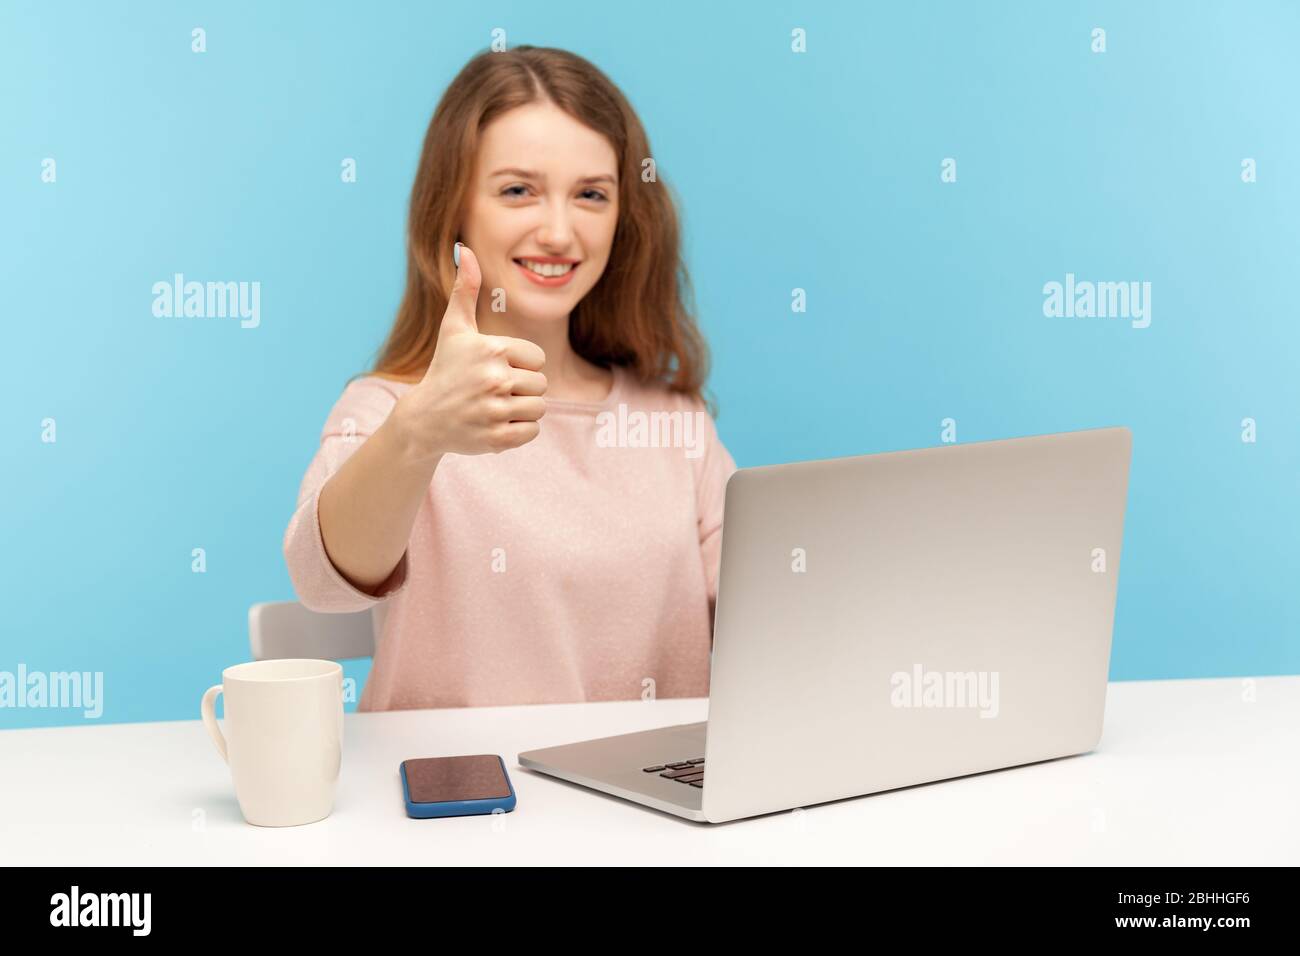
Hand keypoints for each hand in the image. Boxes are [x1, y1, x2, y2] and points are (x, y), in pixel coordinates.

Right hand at [393, 243, 546, 462]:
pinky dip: (518, 431)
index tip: (495, 369)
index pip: (538, 359)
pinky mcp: (497, 439)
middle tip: (493, 391)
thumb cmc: (446, 368)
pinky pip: (532, 432)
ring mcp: (495, 411)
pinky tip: (494, 423)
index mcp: (492, 350)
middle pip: (541, 385)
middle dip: (522, 389)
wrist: (424, 419)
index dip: (521, 365)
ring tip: (494, 407)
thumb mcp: (454, 328)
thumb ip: (465, 288)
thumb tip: (465, 249)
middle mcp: (494, 379)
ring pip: (539, 409)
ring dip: (521, 410)